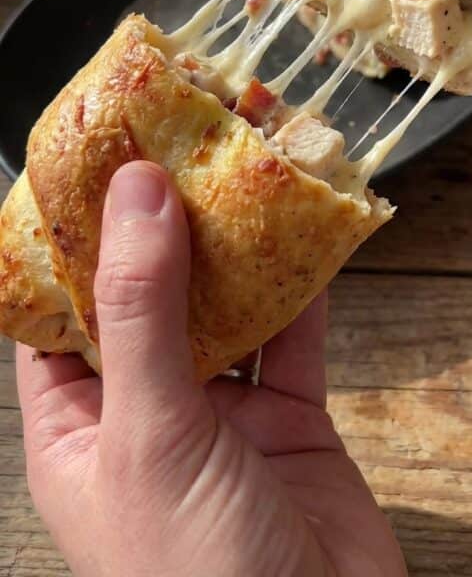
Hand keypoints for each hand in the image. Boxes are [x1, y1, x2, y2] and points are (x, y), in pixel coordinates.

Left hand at [17, 161, 405, 576]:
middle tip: (176, 147)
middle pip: (146, 299)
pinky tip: (306, 233)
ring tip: (238, 173)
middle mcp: (146, 413)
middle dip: (160, 229)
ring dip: (232, 248)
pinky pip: (291, 337)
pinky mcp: (289, 419)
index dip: (69, 240)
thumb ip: (141, 313)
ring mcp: (219, 416)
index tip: (92, 165)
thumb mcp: (148, 434)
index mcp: (78, 429)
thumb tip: (135, 196)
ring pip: (221, 309)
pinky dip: (301, 286)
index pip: (56, 315)